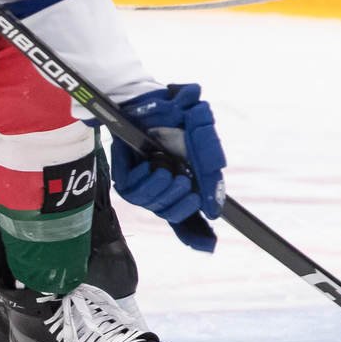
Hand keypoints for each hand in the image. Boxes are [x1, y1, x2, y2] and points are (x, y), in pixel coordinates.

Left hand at [108, 82, 225, 250]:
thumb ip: (210, 160)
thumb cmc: (176, 111)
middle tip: (185, 186)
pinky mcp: (126, 177)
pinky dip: (145, 183)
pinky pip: (134, 193)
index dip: (198, 234)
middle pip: (174, 213)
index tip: (208, 244)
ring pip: (155, 206)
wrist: (146, 97)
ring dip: (163, 193)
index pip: (192, 213)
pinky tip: (151, 167)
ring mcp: (146, 182)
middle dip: (180, 206)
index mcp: (188, 176)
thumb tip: (214, 208)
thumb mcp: (201, 128)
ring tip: (168, 172)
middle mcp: (167, 183)